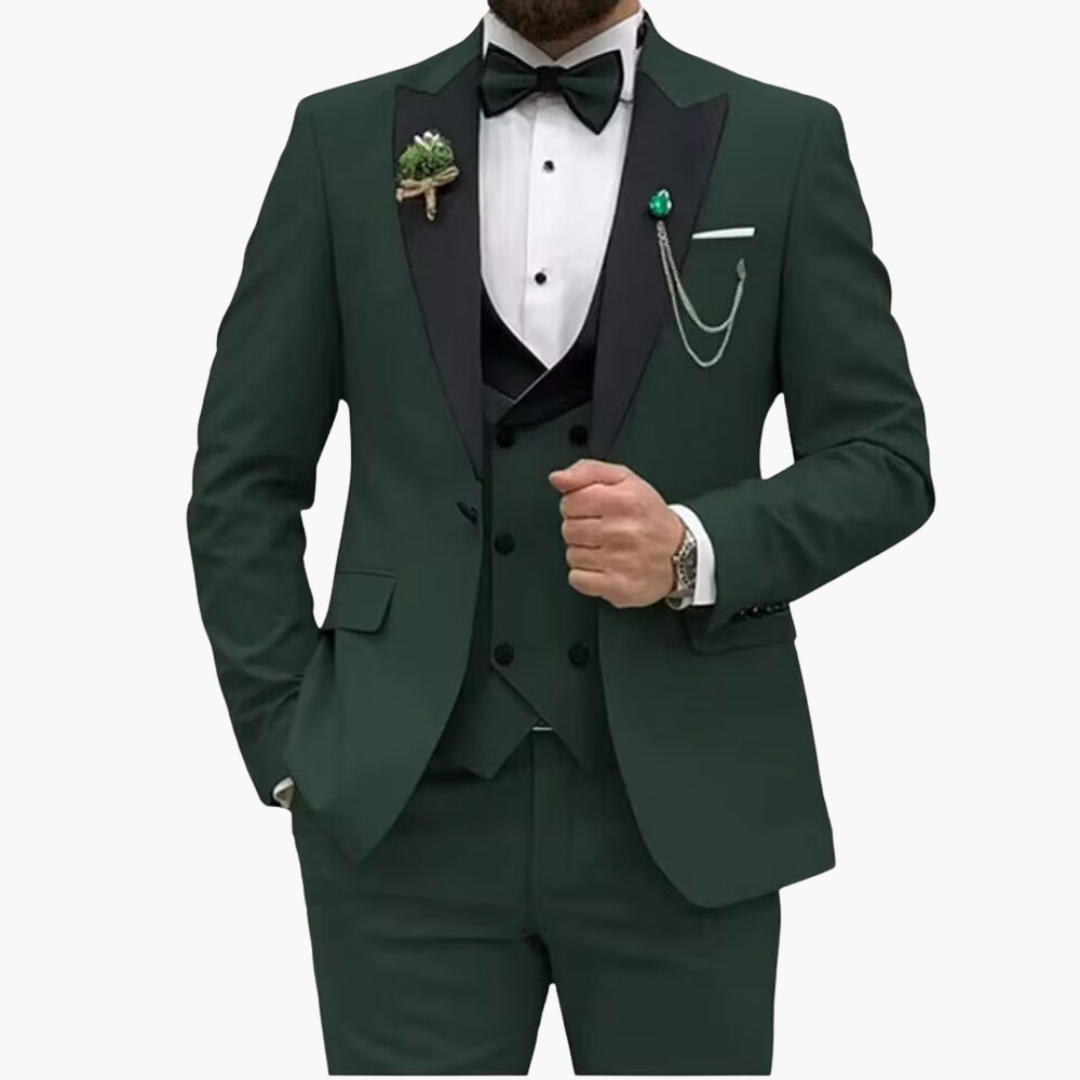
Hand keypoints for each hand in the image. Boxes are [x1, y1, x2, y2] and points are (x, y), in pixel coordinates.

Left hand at [549, 459, 684, 608]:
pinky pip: (578, 579)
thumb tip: (557, 478)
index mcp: (624, 499)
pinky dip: (586, 575)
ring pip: (572, 555)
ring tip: (607, 548)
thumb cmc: (647, 516)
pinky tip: (604, 567)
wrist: (680, 553)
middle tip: (603, 530)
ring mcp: (621, 561)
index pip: (570, 502)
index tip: (593, 509)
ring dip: (584, 552)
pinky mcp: (618, 586)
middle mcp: (623, 530)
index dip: (576, 505)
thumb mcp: (623, 479)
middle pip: (568, 529)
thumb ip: (587, 471)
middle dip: (580, 529)